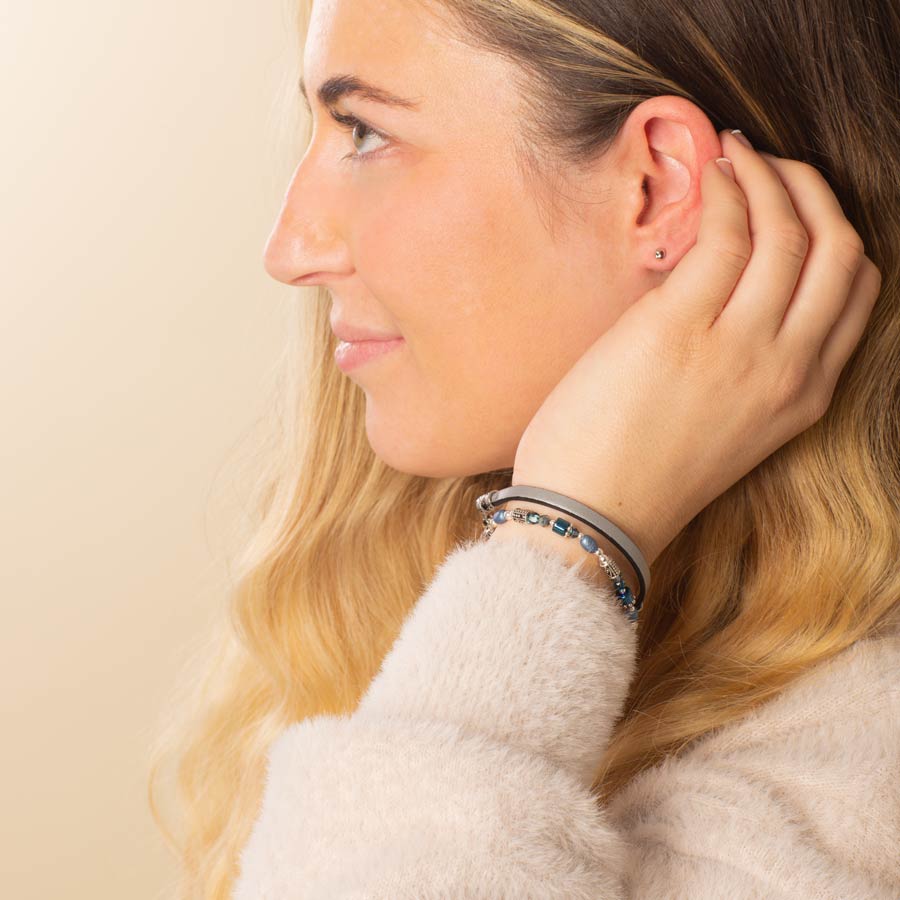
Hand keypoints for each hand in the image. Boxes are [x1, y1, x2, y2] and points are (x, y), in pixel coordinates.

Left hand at [511, 129, 882, 566]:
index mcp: (801, 397)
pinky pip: (727, 236)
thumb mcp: (720, 425)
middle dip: (813, 191)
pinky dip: (727, 190)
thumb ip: (741, 364)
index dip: (834, 232)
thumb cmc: (636, 475)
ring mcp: (740, 348)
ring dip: (769, 175)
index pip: (854, 293)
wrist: (589, 519)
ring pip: (791, 232)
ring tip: (734, 152)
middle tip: (772, 163)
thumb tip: (718, 290)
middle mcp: (787, 368)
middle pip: (840, 250)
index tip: (798, 202)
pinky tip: (710, 170)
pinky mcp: (681, 328)